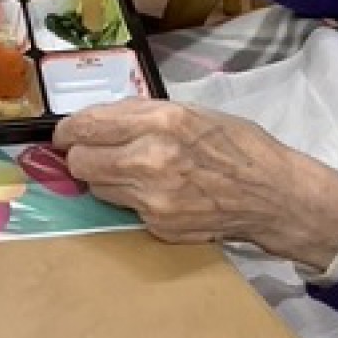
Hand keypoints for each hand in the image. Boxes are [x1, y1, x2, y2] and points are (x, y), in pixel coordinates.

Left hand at [54, 99, 337, 269]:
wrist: (273, 195)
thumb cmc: (236, 145)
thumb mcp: (191, 111)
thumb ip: (142, 113)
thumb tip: (98, 118)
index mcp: (162, 121)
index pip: (88, 126)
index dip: (69, 130)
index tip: (65, 133)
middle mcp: (152, 159)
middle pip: (81, 161)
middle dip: (81, 155)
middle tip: (92, 151)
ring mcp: (153, 198)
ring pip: (97, 187)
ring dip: (105, 177)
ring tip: (132, 170)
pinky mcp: (158, 226)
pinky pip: (125, 208)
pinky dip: (131, 199)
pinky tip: (157, 191)